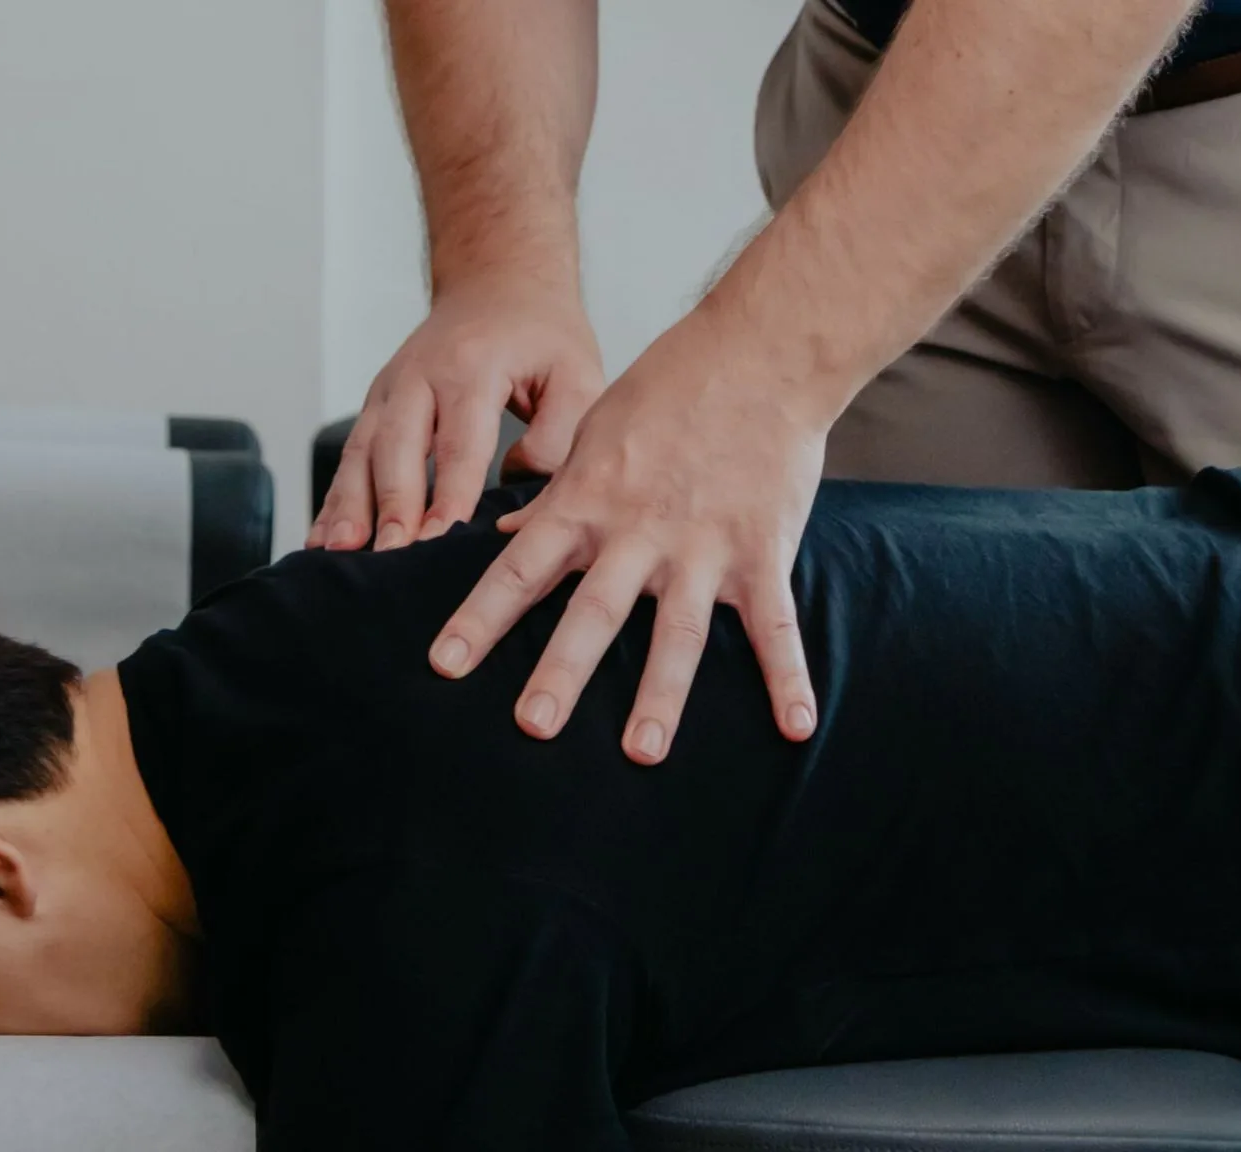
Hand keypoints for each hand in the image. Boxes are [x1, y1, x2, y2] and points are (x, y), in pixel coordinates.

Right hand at [309, 280, 604, 551]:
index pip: (459, 442)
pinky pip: (350, 454)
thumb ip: (558, 434)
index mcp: (472, 368)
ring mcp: (390, 389)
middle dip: (392, 505)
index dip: (448, 494)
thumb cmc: (540, 334)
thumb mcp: (576, 372)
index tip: (439, 537)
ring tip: (338, 552)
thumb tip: (520, 490)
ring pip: (362, 451)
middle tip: (389, 554)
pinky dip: (334, 497)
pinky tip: (322, 538)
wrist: (499, 282)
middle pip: (398, 447)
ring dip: (348, 504)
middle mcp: (420, 376)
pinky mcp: (377, 404)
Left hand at [426, 313, 829, 764]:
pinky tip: (796, 728)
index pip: (521, 568)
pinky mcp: (762, 553)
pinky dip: (789, 679)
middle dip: (562, 670)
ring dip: (660, 695)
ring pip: (678, 632)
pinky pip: (777, 627)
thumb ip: (554, 494)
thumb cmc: (671, 386)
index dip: (480, 617)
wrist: (761, 351)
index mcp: (590, 501)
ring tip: (641, 751)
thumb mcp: (595, 432)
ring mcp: (704, 546)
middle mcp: (639, 531)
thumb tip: (507, 535)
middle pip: (594, 612)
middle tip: (533, 725)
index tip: (444, 664)